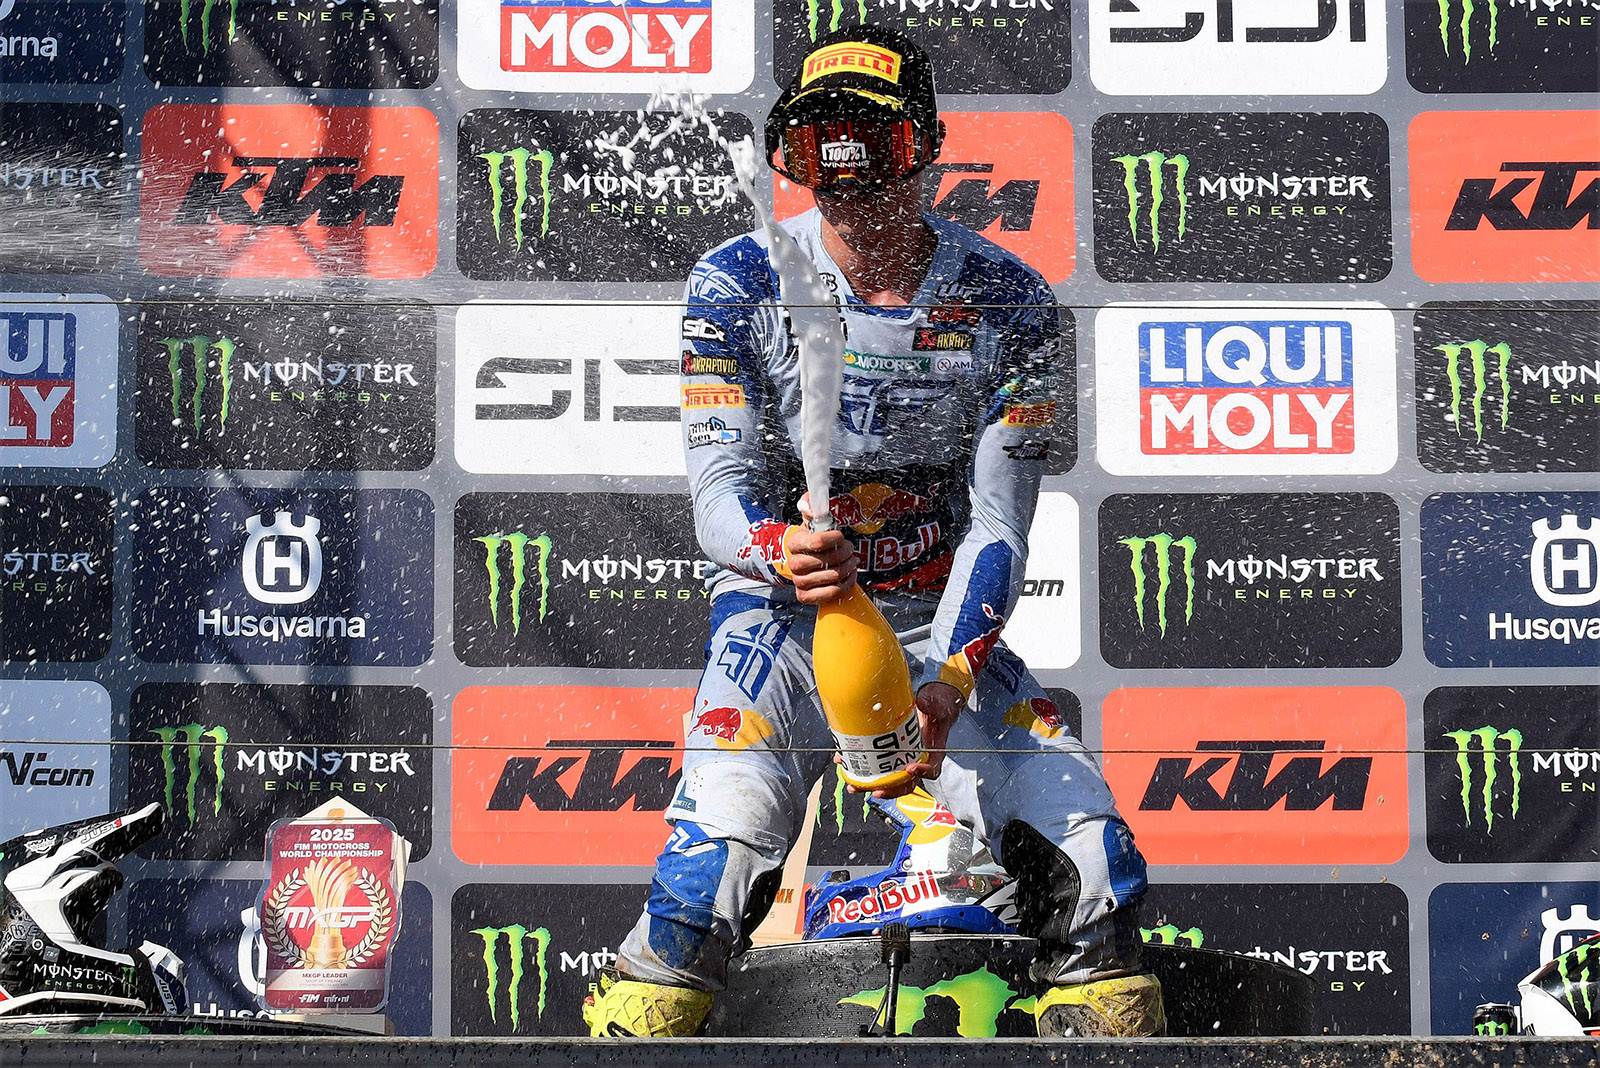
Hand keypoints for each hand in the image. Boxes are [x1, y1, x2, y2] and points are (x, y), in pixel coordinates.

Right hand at [785, 493, 856, 604]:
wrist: (810, 561)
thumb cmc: (815, 540)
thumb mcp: (814, 520)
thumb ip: (811, 505)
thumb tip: (809, 507)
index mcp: (794, 543)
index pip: (816, 542)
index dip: (834, 539)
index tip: (840, 536)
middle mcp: (794, 564)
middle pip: (826, 561)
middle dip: (844, 553)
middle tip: (849, 549)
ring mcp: (799, 582)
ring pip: (832, 577)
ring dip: (848, 568)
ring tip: (851, 561)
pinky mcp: (805, 597)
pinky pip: (831, 593)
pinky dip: (846, 584)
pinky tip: (849, 576)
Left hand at [844, 681, 963, 799]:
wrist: (929, 701)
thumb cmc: (937, 706)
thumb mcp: (939, 703)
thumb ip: (933, 704)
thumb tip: (923, 703)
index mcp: (932, 752)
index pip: (931, 769)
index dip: (922, 773)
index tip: (911, 768)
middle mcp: (917, 758)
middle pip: (906, 782)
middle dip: (890, 789)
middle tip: (876, 790)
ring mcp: (901, 757)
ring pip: (887, 778)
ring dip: (870, 784)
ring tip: (855, 785)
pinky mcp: (887, 752)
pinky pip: (875, 764)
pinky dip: (860, 766)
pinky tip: (845, 761)